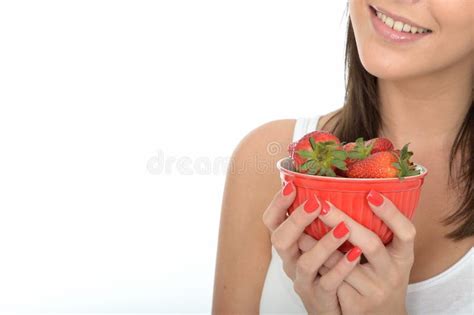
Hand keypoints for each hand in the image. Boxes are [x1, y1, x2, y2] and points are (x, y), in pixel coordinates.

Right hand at [262, 181, 361, 314]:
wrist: (336, 308)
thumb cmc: (325, 267)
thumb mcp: (314, 243)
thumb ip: (316, 220)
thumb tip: (325, 184)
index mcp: (288, 244)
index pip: (272, 222)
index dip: (277, 204)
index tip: (290, 185)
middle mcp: (290, 262)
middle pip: (280, 240)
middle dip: (296, 220)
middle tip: (315, 203)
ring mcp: (303, 281)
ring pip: (305, 263)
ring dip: (324, 244)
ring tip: (344, 227)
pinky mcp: (320, 299)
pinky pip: (328, 284)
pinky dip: (341, 268)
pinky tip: (355, 254)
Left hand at [307, 190, 414, 314]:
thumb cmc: (381, 278)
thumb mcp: (390, 258)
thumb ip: (379, 233)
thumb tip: (355, 195)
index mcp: (403, 257)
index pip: (406, 232)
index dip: (391, 213)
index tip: (371, 194)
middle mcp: (392, 273)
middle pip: (370, 243)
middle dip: (341, 220)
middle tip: (321, 203)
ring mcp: (374, 291)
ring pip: (342, 262)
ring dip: (319, 242)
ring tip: (301, 223)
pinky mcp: (355, 306)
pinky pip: (330, 280)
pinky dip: (316, 262)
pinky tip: (302, 249)